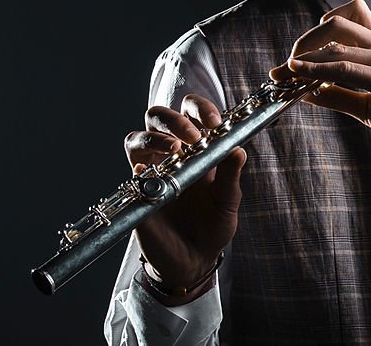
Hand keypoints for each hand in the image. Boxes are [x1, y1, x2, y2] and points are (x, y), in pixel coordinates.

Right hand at [123, 94, 245, 302]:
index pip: (193, 113)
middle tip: (193, 136)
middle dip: (176, 119)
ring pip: (138, 137)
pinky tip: (154, 170)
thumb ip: (231, 176)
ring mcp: (152, 170)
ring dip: (156, 137)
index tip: (216, 122)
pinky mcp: (138, 190)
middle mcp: (171, 154)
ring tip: (176, 149)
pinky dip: (140, 163)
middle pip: (160, 117)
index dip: (202, 109)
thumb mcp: (228, 201)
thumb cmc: (214, 226)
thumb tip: (238, 149)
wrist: (193, 260)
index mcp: (198, 148)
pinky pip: (131, 168)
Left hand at [269, 0, 370, 187]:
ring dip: (304, 61)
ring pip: (336, 48)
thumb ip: (341, 97)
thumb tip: (306, 92)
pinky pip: (346, 70)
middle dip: (305, 44)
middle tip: (285, 68)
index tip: (293, 59)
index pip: (347, 20)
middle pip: (336, 26)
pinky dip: (318, 71)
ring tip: (283, 75)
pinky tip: (300, 77)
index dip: (316, 34)